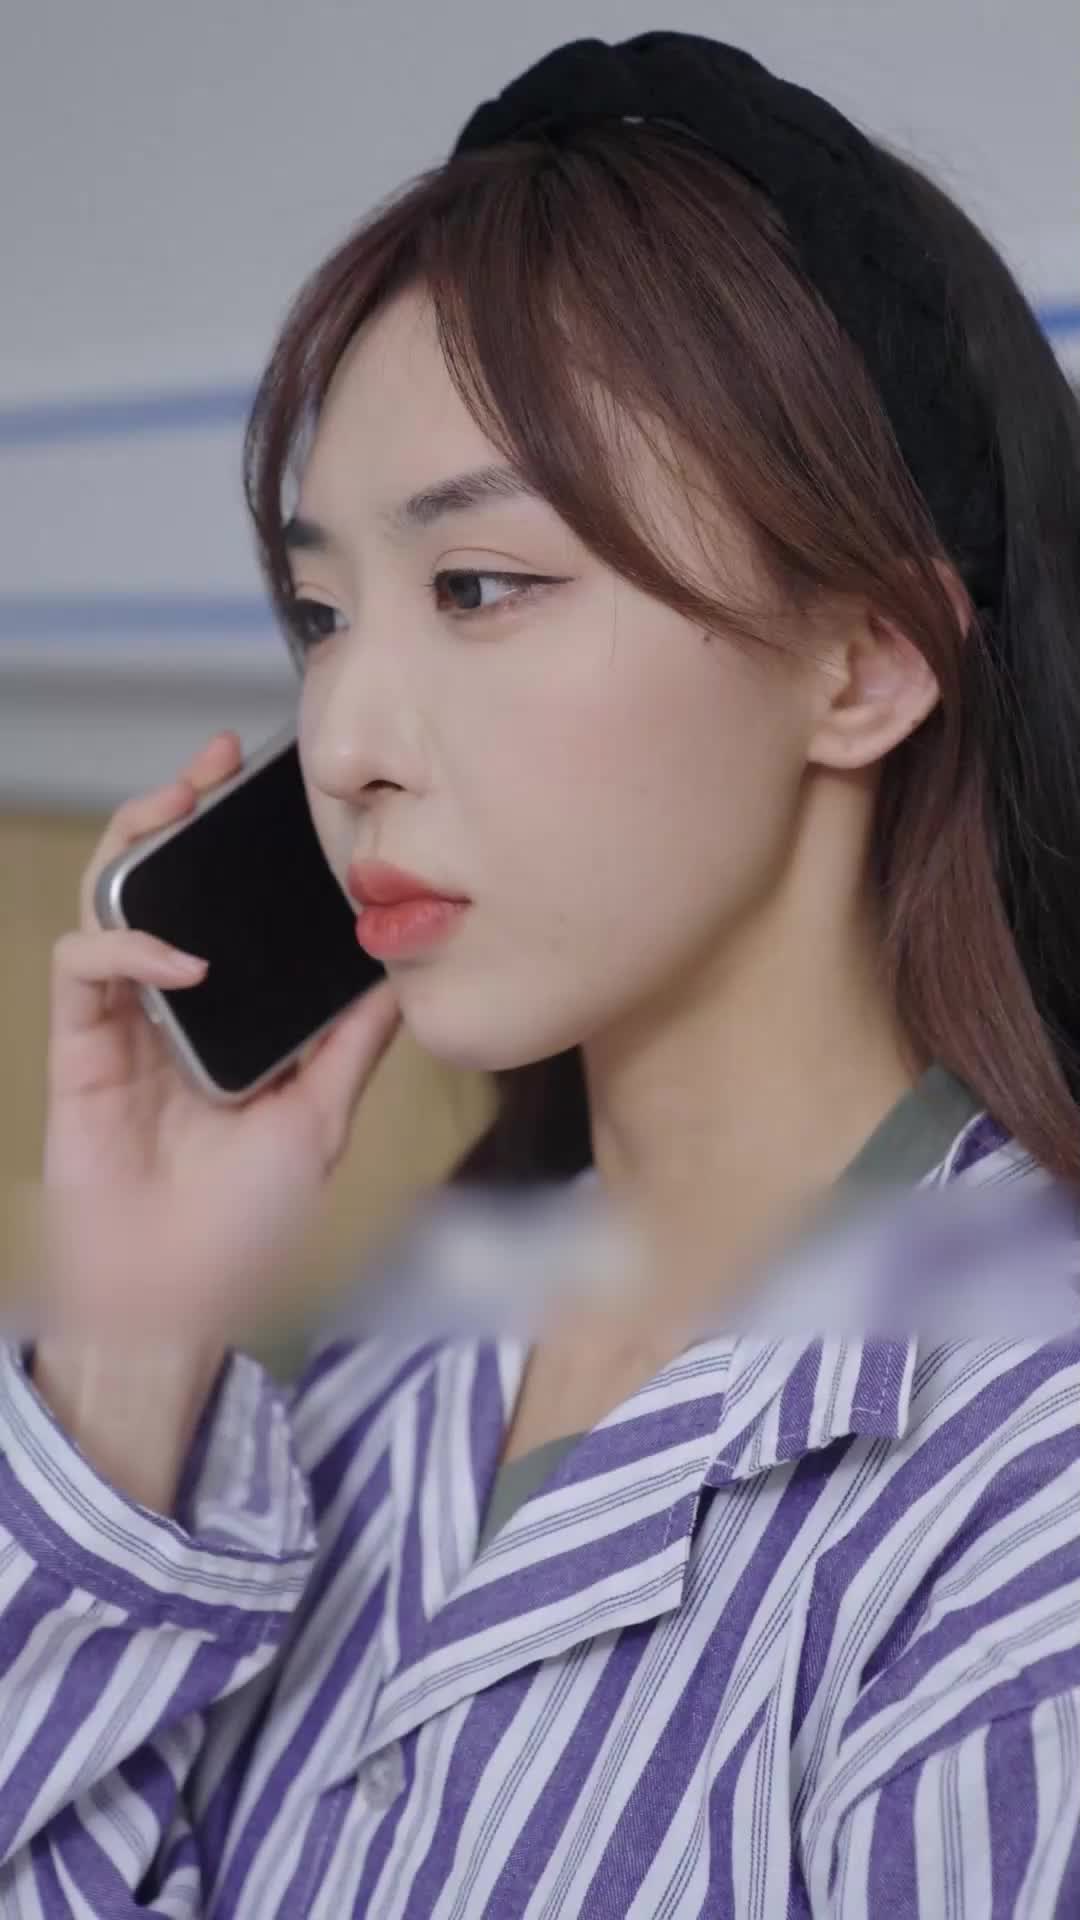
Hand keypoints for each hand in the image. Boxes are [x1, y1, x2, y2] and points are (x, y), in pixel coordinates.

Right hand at [31, 730, 400, 1348]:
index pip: (227, 910)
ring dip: (137, 844)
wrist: (177, 1301)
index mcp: (226, 1015)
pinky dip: (127, 946)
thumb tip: (399, 972)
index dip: (244, 850)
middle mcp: (170, 1005)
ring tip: (175, 798)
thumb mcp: (320, 1118)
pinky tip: (178, 957)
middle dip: (179, 811)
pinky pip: (85, 966)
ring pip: (110, 902)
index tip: (287, 797)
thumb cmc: (245, 1223)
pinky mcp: (79, 1046)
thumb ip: (349, 1044)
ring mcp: (121, 1020)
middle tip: (216, 760)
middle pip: (159, 883)